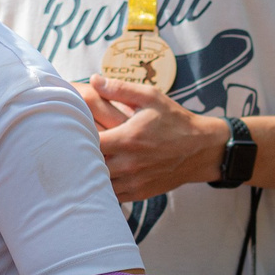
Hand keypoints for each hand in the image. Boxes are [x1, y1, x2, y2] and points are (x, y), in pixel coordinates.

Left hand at [86, 76, 226, 201]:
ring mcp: (134, 181)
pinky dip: (103, 186)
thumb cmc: (174, 120)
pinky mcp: (139, 193)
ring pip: (99, 183)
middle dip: (80, 156)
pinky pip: (112, 194)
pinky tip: (101, 174)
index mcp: (128, 139)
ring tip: (86, 160)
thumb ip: (120, 89)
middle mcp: (129, 163)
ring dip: (91, 172)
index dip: (77, 136)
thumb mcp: (150, 97)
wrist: (201, 149)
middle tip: (75, 146)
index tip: (73, 129)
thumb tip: (95, 79)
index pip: (88, 142)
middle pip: (89, 165)